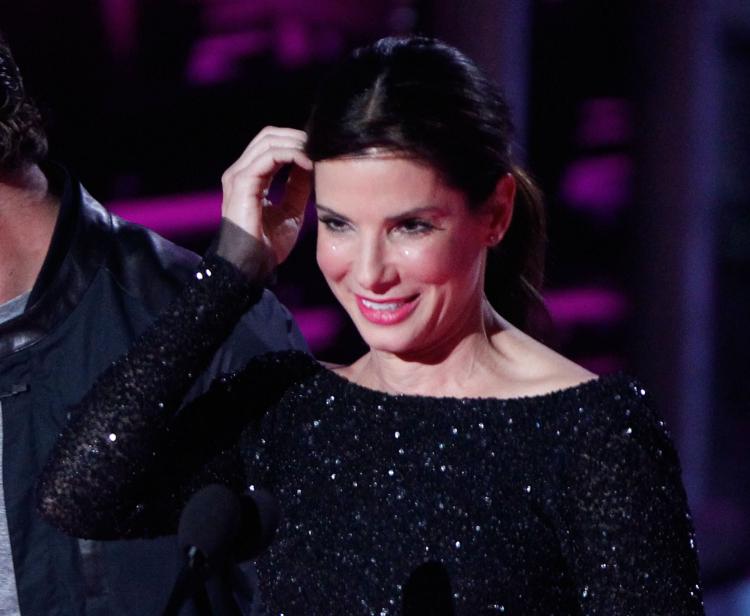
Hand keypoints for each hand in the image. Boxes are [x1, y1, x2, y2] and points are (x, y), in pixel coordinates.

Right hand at [220, 126, 312, 267]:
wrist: (251, 267)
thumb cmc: (268, 246)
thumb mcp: (291, 211)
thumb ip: (298, 187)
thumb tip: (312, 165)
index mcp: (249, 179)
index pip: (272, 146)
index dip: (296, 143)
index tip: (320, 151)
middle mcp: (240, 173)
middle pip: (269, 136)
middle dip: (298, 137)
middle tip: (321, 147)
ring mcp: (238, 176)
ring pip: (269, 141)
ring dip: (297, 143)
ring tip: (318, 153)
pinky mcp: (242, 182)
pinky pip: (269, 156)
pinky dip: (292, 154)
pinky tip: (309, 163)